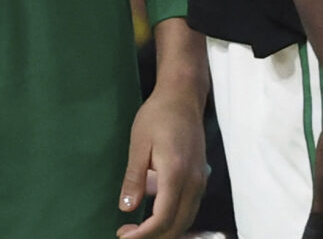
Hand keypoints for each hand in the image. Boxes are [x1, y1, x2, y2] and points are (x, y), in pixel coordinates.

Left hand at [118, 74, 208, 238]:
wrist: (183, 97)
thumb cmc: (158, 115)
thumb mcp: (139, 144)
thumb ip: (134, 178)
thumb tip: (127, 208)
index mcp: (176, 173)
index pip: (163, 218)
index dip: (143, 234)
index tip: (122, 235)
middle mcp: (193, 181)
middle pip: (177, 225)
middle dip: (152, 237)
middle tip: (127, 233)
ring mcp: (200, 180)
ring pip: (186, 220)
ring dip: (163, 231)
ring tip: (138, 229)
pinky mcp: (200, 178)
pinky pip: (189, 209)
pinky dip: (173, 220)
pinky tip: (154, 215)